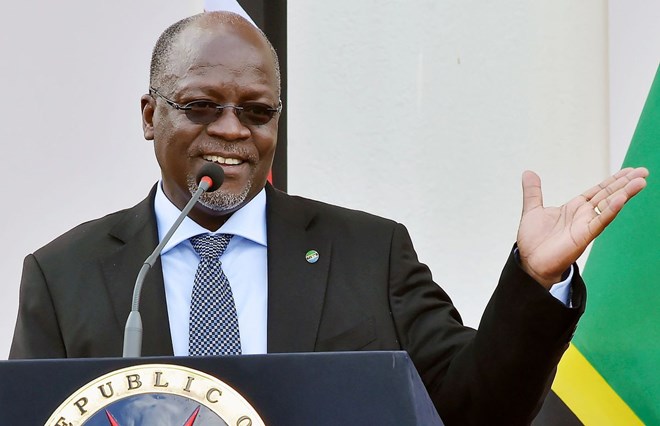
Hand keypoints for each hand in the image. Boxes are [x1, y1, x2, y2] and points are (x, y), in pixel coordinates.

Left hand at [516, 167, 647, 288]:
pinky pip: (599, 222)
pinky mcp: (583, 236)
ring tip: (641, 181)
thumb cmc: (534, 240)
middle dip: (625, 183)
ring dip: (624, 193)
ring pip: (608, 206)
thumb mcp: (532, 209)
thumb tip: (528, 172)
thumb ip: (533, 191)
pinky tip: (621, 199)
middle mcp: (583, 215)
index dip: (613, 180)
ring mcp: (585, 225)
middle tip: (643, 171)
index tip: (629, 169)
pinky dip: (610, 210)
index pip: (598, 190)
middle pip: (608, 195)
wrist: (530, 262)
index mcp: (574, 208)